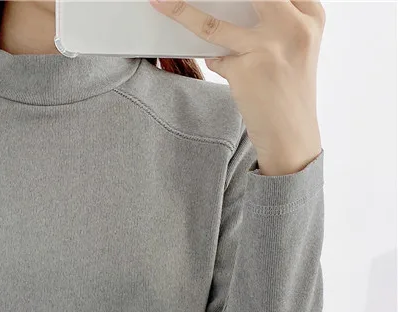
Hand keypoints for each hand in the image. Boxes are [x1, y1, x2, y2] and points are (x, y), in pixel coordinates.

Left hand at [148, 0, 324, 174]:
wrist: (292, 136)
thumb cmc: (290, 91)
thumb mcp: (297, 47)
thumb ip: (276, 22)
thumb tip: (235, 7)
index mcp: (311, 16)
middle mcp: (294, 27)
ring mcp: (268, 48)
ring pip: (214, 23)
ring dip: (182, 12)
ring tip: (163, 4)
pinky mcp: (246, 71)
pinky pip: (215, 58)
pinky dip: (214, 60)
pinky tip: (220, 64)